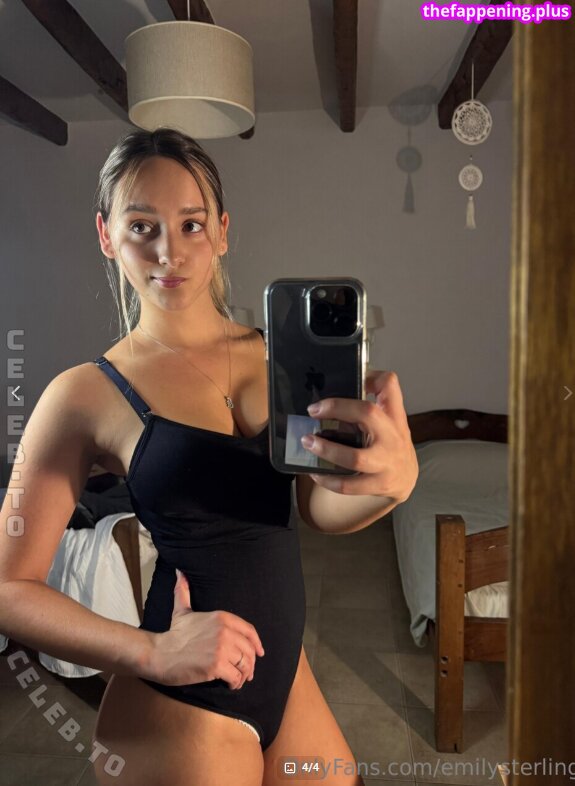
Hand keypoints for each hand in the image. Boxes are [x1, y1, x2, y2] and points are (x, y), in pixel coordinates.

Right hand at [148, 569, 264, 689]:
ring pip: (244, 664)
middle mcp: (224, 630)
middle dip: (250, 663)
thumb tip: (179, 572)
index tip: (260, 653)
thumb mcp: (182, 610)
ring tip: (239, 680)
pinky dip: (236, 683)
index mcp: (222, 617)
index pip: (249, 631)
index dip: (257, 643)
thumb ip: (184, 591)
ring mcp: (221, 648)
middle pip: (249, 650)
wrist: (160, 654)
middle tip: (247, 672)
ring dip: (244, 675)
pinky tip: (231, 685)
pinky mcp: (216, 665)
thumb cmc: (174, 634)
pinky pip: (236, 676)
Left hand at [301, 370, 418, 499]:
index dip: (370, 376)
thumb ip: (370, 402)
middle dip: (337, 408)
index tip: (345, 379)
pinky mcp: (377, 484)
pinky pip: (348, 486)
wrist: (406, 477)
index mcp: (393, 415)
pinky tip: (315, 472)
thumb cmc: (389, 441)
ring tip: (307, 442)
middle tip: (313, 410)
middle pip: (368, 413)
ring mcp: (386, 462)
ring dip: (327, 450)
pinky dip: (327, 479)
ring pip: (355, 458)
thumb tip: (335, 383)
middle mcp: (392, 435)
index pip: (389, 386)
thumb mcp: (388, 418)